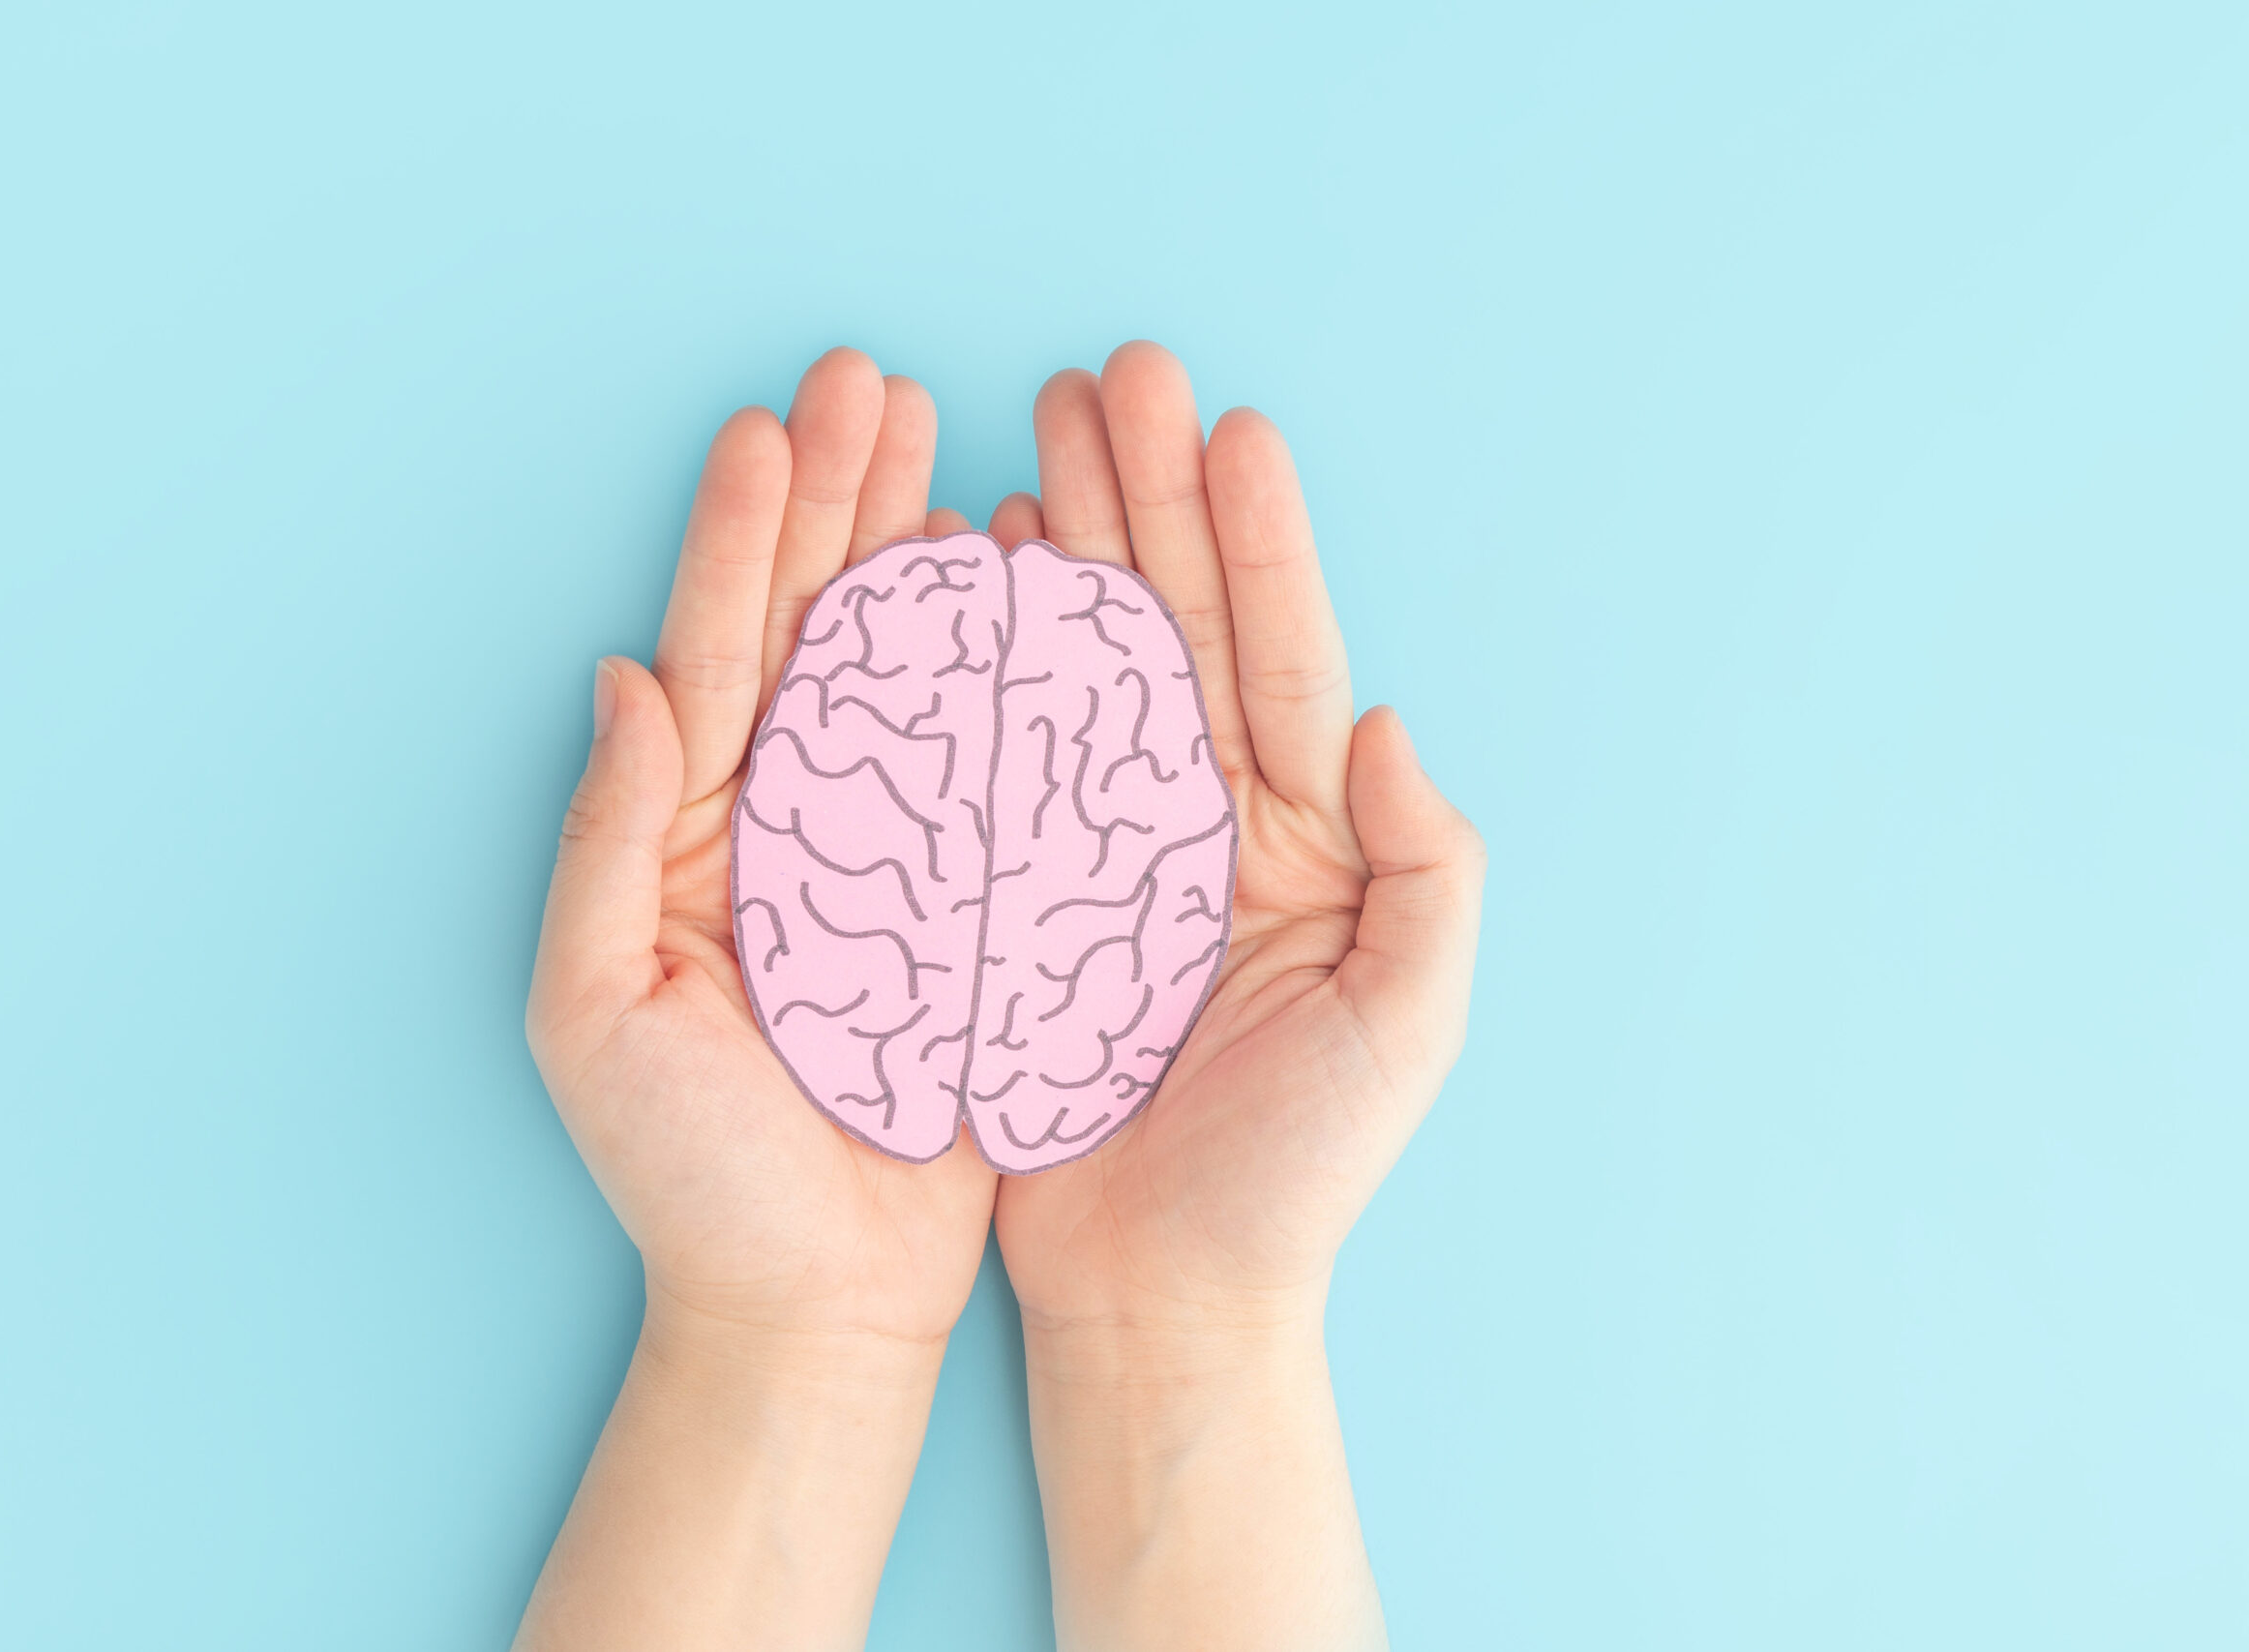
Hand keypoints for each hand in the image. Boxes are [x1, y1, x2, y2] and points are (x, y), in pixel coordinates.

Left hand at [516, 350, 997, 1649]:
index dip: (741, 535)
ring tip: (938, 438)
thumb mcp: (601, 1007)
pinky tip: (1014, 580)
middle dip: (836, 502)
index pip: (718, 652)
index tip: (772, 424)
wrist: (812, 1302)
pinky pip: (985, 762)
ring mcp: (881, 857)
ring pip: (902, 673)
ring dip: (912, 552)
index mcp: (691, 837)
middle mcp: (786, 825)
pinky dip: (998, 665)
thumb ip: (609, 840)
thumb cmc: (688, 1175)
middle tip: (868, 382)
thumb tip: (618, 679)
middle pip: (812, 629)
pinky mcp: (966, 905)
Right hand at [986, 343, 1485, 1650]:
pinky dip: (984, 655)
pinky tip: (967, 569)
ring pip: (1086, 663)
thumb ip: (1432, 874)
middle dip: (1152, 498)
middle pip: (1181, 626)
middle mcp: (1205, 821)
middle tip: (1118, 375)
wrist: (1163, 1299)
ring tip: (1035, 427)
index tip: (1233, 429)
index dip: (1261, 543)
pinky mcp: (1017, 892)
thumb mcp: (1406, 1029)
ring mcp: (1105, 848)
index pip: (1284, 660)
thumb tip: (1396, 726)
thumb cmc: (1293, 1179)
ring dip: (1069, 543)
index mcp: (1307, 840)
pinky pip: (998, 752)